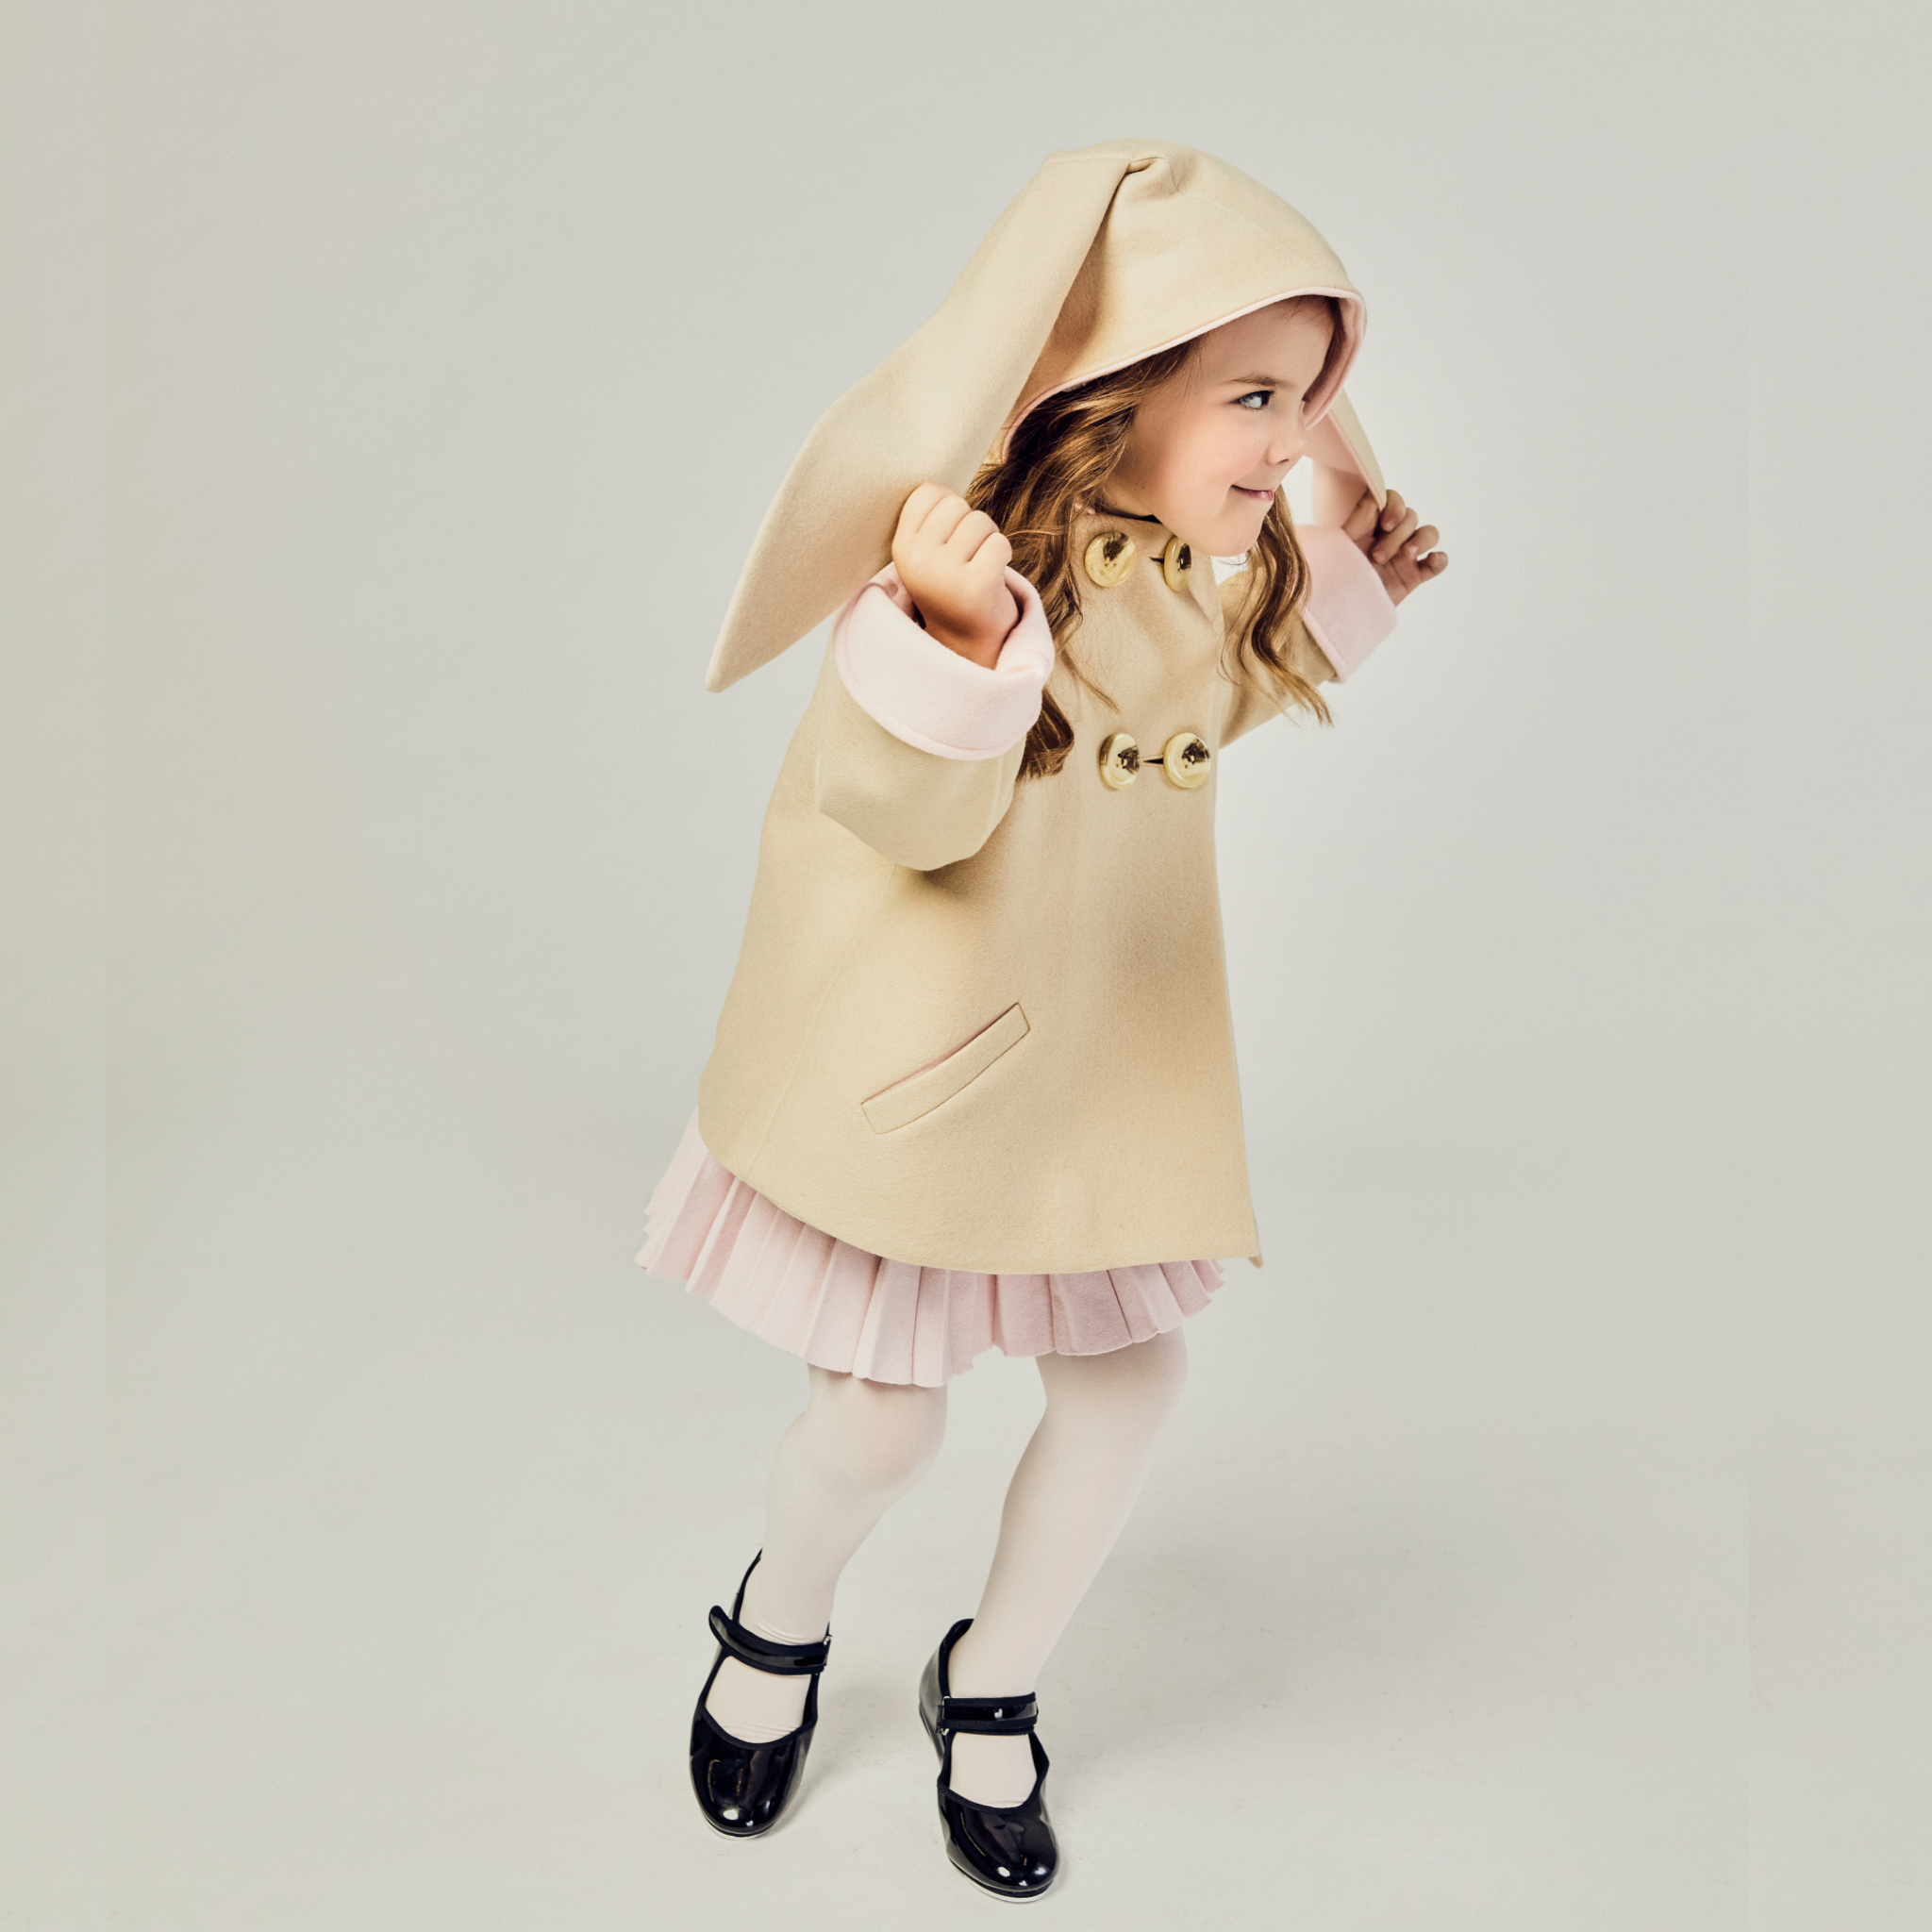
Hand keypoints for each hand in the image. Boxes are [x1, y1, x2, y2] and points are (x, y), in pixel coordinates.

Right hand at [891, 484, 1019, 666]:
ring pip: (981, 521)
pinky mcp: (977, 585)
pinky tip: (991, 577)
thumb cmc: (951, 584)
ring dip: (988, 540)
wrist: (966, 641)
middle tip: (967, 555)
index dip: (947, 507)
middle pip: (957, 504)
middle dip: (970, 523)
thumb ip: (929, 517)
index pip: (928, 492)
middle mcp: (918, 560)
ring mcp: (945, 574)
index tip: (948, 535)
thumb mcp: (927, 551)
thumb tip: (942, 482)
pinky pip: (1000, 542)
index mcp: (901, 547)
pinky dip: (1003, 555)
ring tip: (978, 566)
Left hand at [1341, 486, 1446, 605]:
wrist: (1339, 611)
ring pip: (1428, 533)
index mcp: (1370, 525)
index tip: (1385, 524)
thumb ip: (1358, 518)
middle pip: (1410, 517)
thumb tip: (1376, 498)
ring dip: (1421, 540)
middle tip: (1378, 557)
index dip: (1394, 507)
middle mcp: (1389, 536)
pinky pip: (1438, 562)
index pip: (1392, 500)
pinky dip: (1440, 558)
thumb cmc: (1334, 577)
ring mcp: (1403, 556)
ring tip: (1407, 555)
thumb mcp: (1341, 544)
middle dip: (1397, 535)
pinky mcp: (1413, 576)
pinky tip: (1431, 560)